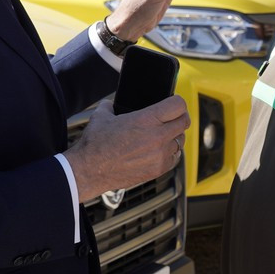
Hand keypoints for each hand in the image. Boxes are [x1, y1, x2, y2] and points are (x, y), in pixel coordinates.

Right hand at [63, 95, 189, 202]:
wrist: (90, 171)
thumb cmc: (95, 144)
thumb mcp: (102, 115)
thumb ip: (111, 105)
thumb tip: (112, 104)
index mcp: (147, 120)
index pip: (178, 106)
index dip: (177, 102)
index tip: (173, 103)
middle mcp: (157, 137)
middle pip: (184, 122)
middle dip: (179, 117)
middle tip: (172, 117)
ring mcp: (160, 155)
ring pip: (180, 141)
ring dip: (174, 136)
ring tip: (163, 135)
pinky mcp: (158, 170)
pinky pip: (175, 157)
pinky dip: (170, 153)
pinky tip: (160, 150)